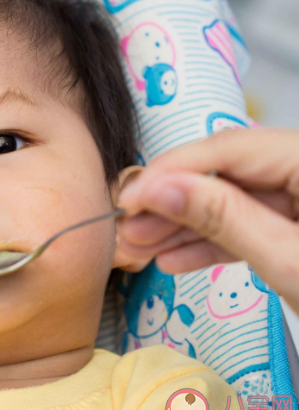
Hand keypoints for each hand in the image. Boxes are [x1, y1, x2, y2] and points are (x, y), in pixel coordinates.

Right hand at [116, 128, 298, 314]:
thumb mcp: (288, 262)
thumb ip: (225, 220)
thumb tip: (158, 190)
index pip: (228, 147)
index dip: (171, 170)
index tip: (129, 197)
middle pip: (224, 172)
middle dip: (171, 203)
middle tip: (127, 227)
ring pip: (231, 200)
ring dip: (183, 226)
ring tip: (139, 248)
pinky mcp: (296, 224)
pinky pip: (249, 223)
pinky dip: (212, 242)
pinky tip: (173, 258)